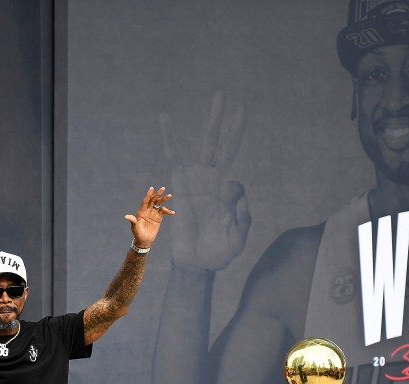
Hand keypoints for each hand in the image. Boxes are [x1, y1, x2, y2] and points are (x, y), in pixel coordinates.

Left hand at [125, 186, 174, 247]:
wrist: (144, 241)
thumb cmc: (138, 234)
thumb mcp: (134, 227)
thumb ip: (133, 221)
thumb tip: (127, 216)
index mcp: (141, 211)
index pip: (146, 201)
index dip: (148, 195)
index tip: (151, 189)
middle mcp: (148, 211)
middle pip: (153, 200)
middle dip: (158, 194)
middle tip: (163, 188)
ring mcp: (153, 214)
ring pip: (159, 204)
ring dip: (164, 199)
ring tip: (169, 195)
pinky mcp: (158, 218)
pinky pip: (164, 212)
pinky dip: (168, 211)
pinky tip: (172, 212)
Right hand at [160, 91, 250, 269]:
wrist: (195, 262)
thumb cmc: (219, 253)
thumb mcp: (237, 241)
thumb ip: (243, 221)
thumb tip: (239, 196)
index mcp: (229, 195)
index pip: (236, 184)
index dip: (232, 200)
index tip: (225, 217)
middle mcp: (215, 181)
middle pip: (227, 147)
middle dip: (232, 126)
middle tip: (237, 101)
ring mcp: (197, 179)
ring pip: (208, 144)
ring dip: (214, 121)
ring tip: (219, 97)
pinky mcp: (180, 182)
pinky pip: (173, 155)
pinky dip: (170, 137)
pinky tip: (165, 117)